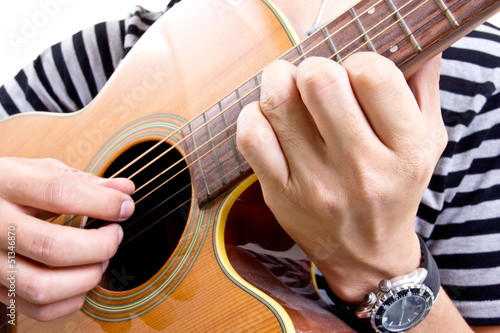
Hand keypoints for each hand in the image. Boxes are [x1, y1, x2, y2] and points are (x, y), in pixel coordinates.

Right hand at [0, 157, 134, 320]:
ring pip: (42, 286)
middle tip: (114, 235)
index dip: (103, 203)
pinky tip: (82, 280)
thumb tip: (125, 189)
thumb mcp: (42, 172)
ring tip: (100, 260)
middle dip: (100, 246)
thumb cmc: (11, 187)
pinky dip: (71, 300)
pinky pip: (37, 308)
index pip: (60, 194)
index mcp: (7, 183)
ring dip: (86, 277)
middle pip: (53, 247)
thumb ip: (85, 182)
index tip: (125, 207)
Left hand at [237, 52, 446, 302]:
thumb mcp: (428, 143)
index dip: (357, 62)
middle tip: (315, 78)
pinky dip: (253, 114)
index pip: (372, 75)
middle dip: (313, 67)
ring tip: (288, 87)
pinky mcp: (280, 195)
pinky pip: (251, 136)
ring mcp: (315, 185)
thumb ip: (423, 89)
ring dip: (278, 80)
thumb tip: (416, 45)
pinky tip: (269, 117)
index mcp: (405, 151)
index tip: (354, 76)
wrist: (365, 255)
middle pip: (318, 81)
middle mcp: (360, 169)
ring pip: (278, 102)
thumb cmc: (396, 190)